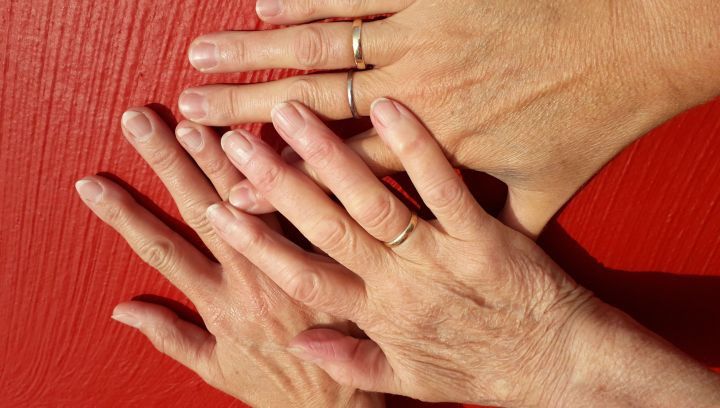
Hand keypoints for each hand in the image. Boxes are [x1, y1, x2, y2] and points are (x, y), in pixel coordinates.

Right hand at [75, 108, 380, 406]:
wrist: (340, 406)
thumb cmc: (276, 387)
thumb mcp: (215, 370)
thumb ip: (170, 337)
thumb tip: (121, 309)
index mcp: (219, 306)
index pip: (162, 251)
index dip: (124, 217)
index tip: (93, 182)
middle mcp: (252, 281)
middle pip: (201, 212)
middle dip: (167, 165)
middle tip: (141, 121)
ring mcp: (293, 268)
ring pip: (254, 205)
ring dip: (223, 162)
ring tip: (196, 122)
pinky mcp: (334, 260)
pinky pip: (313, 214)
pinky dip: (294, 179)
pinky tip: (276, 142)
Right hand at [180, 0, 719, 235]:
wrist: (635, 43)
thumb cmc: (590, 121)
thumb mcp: (544, 198)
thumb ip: (490, 231)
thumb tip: (473, 263)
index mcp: (434, 153)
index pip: (337, 174)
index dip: (277, 181)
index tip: (223, 186)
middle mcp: (416, 99)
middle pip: (313, 109)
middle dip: (243, 110)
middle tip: (187, 108)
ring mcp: (424, 43)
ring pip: (323, 49)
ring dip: (258, 52)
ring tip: (203, 53)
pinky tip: (265, 0)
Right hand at [209, 99, 719, 405]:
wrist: (562, 368)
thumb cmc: (483, 369)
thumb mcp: (411, 379)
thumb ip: (351, 357)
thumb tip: (298, 339)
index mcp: (377, 315)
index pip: (299, 274)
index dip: (253, 240)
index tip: (214, 204)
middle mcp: (399, 283)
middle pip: (324, 226)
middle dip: (274, 182)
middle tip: (232, 138)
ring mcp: (441, 255)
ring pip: (373, 201)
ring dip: (328, 155)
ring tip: (288, 111)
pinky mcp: (486, 234)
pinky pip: (446, 186)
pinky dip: (415, 147)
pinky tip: (387, 106)